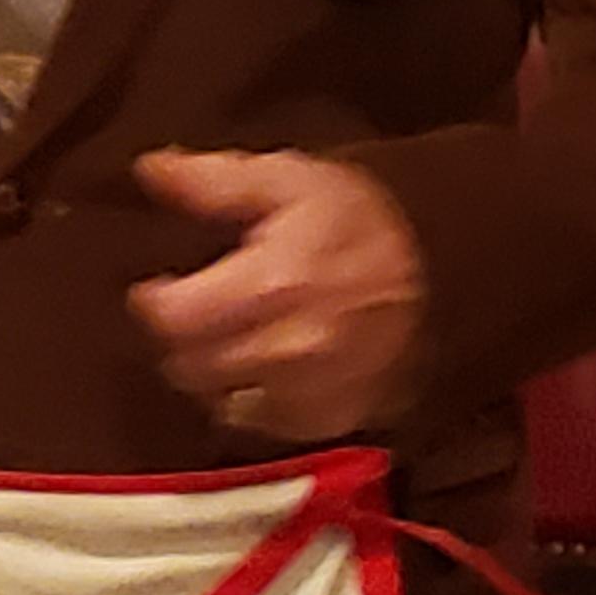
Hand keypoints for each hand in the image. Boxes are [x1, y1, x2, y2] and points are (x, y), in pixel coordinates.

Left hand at [127, 148, 424, 444]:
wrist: (444, 265)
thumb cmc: (355, 218)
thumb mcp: (287, 179)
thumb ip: (213, 181)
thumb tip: (151, 170)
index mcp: (274, 284)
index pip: (176, 319)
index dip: (154, 303)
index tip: (156, 289)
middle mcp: (291, 349)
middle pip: (192, 367)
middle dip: (181, 340)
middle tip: (192, 313)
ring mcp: (314, 392)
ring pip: (222, 400)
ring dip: (212, 373)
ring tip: (224, 338)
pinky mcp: (333, 420)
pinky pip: (264, 424)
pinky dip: (252, 400)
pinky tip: (260, 368)